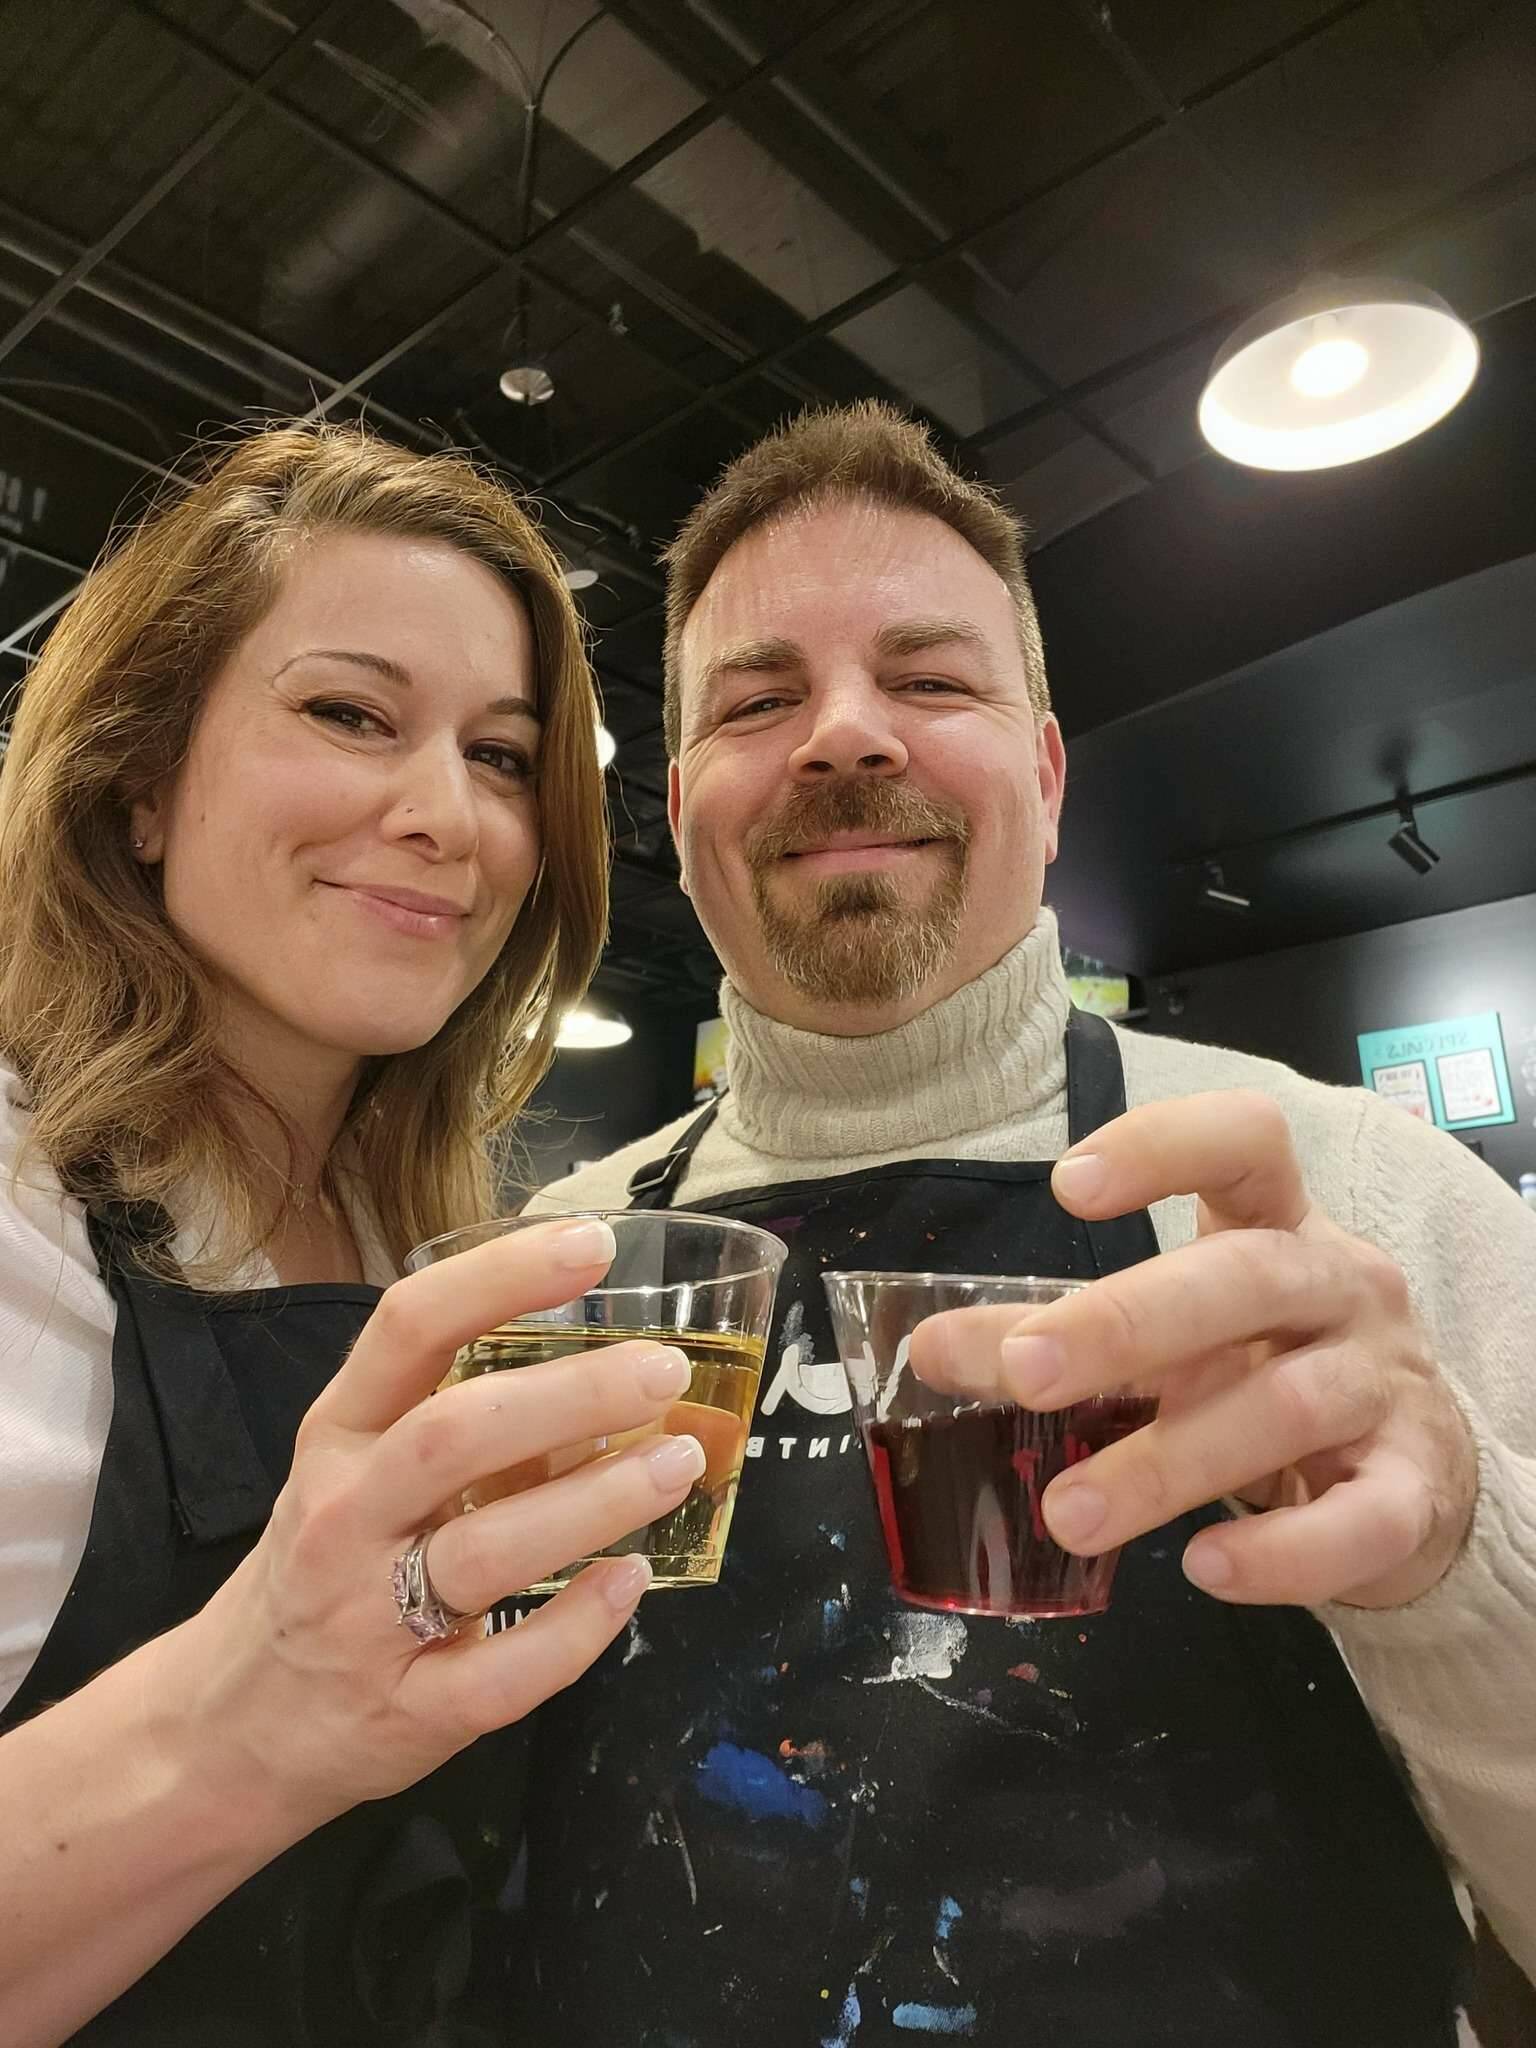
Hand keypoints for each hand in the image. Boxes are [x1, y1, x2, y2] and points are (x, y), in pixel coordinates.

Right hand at [155, 1216, 701, 1831]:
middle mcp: (344, 1515)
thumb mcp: (360, 1474)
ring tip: (679, 1461)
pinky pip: (504, 1670)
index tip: (592, 1246)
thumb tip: (606, 1367)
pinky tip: (631, 1581)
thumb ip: (457, 1419)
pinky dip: (578, 1626)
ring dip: (596, 1500)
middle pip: (455, 1434)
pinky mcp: (407, 1711)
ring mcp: (367, 1619)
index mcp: (338, 1435)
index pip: (410, 1327)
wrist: (232, 1727)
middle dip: (571, 1394)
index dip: (503, 1276)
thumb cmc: (326, 1568)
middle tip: (662, 1372)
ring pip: (487, 1549)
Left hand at [909, 1092, 1477, 1609]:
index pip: (1245, 1142)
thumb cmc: (1269, 1370)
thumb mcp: (1173, 1335)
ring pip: (1287, 1404)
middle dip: (1127, 1323)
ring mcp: (1386, 1384)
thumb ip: (1060, 1334)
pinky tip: (1204, 1570)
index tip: (1069, 1183)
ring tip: (1067, 1514)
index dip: (1166, 1145)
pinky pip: (1361, 1519)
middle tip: (1025, 1373)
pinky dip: (1283, 1551)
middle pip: (1246, 1279)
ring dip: (1168, 1461)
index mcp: (1279, 1224)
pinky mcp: (1415, 1489)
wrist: (1420, 1472)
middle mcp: (1342, 1286)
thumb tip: (927, 1352)